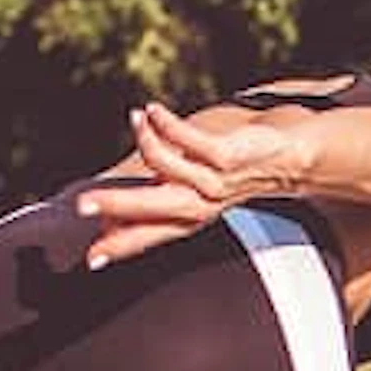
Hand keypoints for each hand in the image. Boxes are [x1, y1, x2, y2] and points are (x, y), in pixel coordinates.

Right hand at [79, 102, 295, 268]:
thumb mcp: (189, 193)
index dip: (119, 246)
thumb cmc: (230, 176)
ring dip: (146, 141)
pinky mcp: (227, 157)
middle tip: (83, 205)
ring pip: (167, 167)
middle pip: (152, 209)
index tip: (90, 259)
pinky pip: (190, 141)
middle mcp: (199, 205)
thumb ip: (153, 202)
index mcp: (187, 219)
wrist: (287, 160)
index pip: (148, 235)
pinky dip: (167, 124)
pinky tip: (152, 110)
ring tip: (134, 119)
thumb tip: (110, 214)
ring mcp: (213, 181)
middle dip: (117, 206)